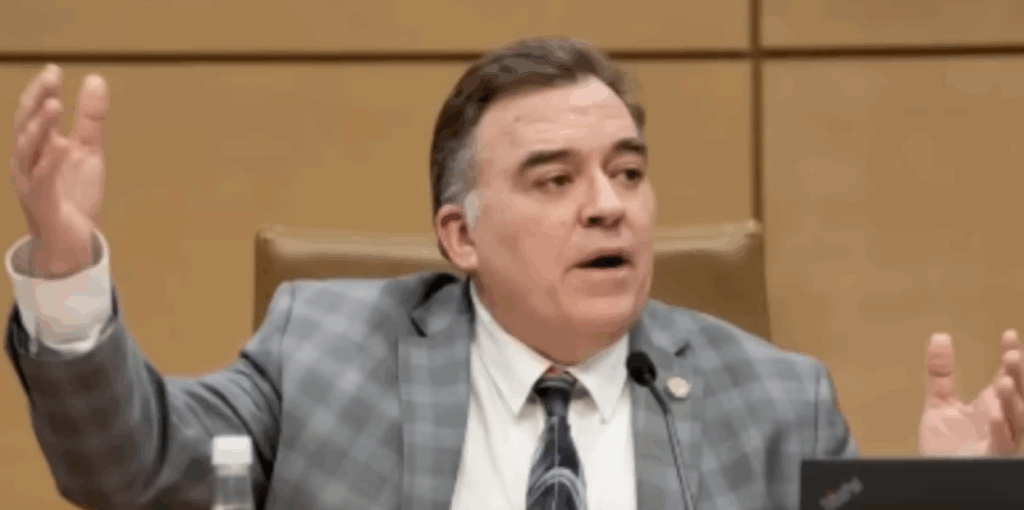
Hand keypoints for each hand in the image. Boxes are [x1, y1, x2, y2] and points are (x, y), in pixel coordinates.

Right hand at [10, 64, 107, 276]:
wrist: (72, 241)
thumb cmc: (73, 194)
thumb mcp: (88, 149)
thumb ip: (90, 118)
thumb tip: (96, 79)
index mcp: (37, 148)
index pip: (33, 114)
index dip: (41, 91)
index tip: (55, 69)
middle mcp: (27, 162)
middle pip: (25, 125)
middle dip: (36, 100)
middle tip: (51, 76)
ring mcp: (30, 182)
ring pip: (27, 149)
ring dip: (39, 125)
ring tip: (54, 104)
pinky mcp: (42, 203)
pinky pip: (42, 179)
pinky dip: (51, 161)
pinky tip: (63, 146)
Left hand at [918, 329, 1023, 455]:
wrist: (935, 475)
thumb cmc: (945, 444)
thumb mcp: (939, 402)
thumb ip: (942, 373)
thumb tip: (940, 336)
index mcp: (994, 405)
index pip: (1009, 376)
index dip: (1012, 356)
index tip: (1008, 334)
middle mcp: (1003, 421)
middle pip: (1021, 395)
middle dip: (1021, 376)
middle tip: (1013, 355)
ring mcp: (1000, 440)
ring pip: (1018, 420)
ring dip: (1013, 400)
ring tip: (1003, 381)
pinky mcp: (990, 458)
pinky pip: (1002, 445)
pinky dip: (1000, 430)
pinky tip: (994, 416)